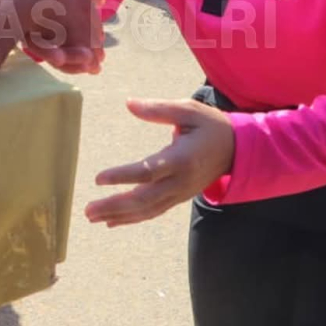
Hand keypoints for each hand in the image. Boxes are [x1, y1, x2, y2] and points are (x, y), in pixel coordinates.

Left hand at [85, 98, 234, 224]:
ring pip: (147, 210)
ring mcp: (180, 193)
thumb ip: (158, 109)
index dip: (123, 176)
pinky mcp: (179, 198)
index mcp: (182, 158)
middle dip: (115, 205)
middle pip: (144, 198)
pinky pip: (153, 212)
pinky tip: (111, 222)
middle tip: (87, 210)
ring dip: (118, 215)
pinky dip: (132, 219)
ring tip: (92, 217)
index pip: (149, 171)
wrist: (238, 150)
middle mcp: (180, 181)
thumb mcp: (188, 110)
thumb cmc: (210, 126)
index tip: (99, 179)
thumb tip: (129, 104)